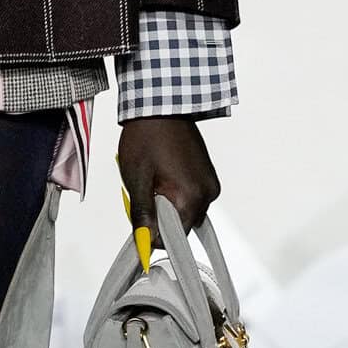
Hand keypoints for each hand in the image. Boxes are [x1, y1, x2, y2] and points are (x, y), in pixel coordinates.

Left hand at [117, 115, 220, 266]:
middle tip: (144, 192)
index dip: (153, 235)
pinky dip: (175, 194)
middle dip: (159, 217)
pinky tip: (162, 176)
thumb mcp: (137, 180)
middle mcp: (207, 194)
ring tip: (153, 179)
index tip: (140, 223)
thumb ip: (142, 215)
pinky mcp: (207, 176)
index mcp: (191, 197)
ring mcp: (209, 184)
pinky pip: (190, 198)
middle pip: (180, 226)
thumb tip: (144, 241)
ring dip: (166, 205)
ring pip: (185, 212)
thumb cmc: (148, 136)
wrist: (161, 106)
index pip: (173, 238)